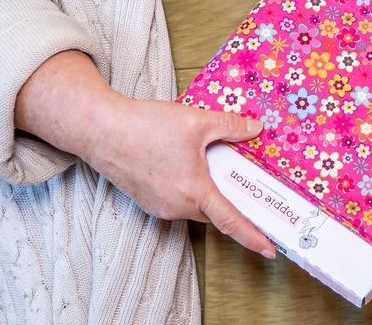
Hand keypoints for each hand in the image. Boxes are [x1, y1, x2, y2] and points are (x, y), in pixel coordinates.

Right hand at [82, 96, 275, 258]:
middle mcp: (177, 207)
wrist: (102, 131)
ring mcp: (160, 207)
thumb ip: (230, 126)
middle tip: (240, 180)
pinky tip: (182, 163)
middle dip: (228, 199)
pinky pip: (176, 201)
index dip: (253, 237)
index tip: (270, 250)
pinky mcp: (147, 202)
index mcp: (194, 191)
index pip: (231, 221)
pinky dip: (187, 188)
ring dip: (205, 190)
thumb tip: (254, 129)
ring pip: (194, 205)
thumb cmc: (146, 126)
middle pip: (213, 211)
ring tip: (205, 161)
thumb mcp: (196, 121)